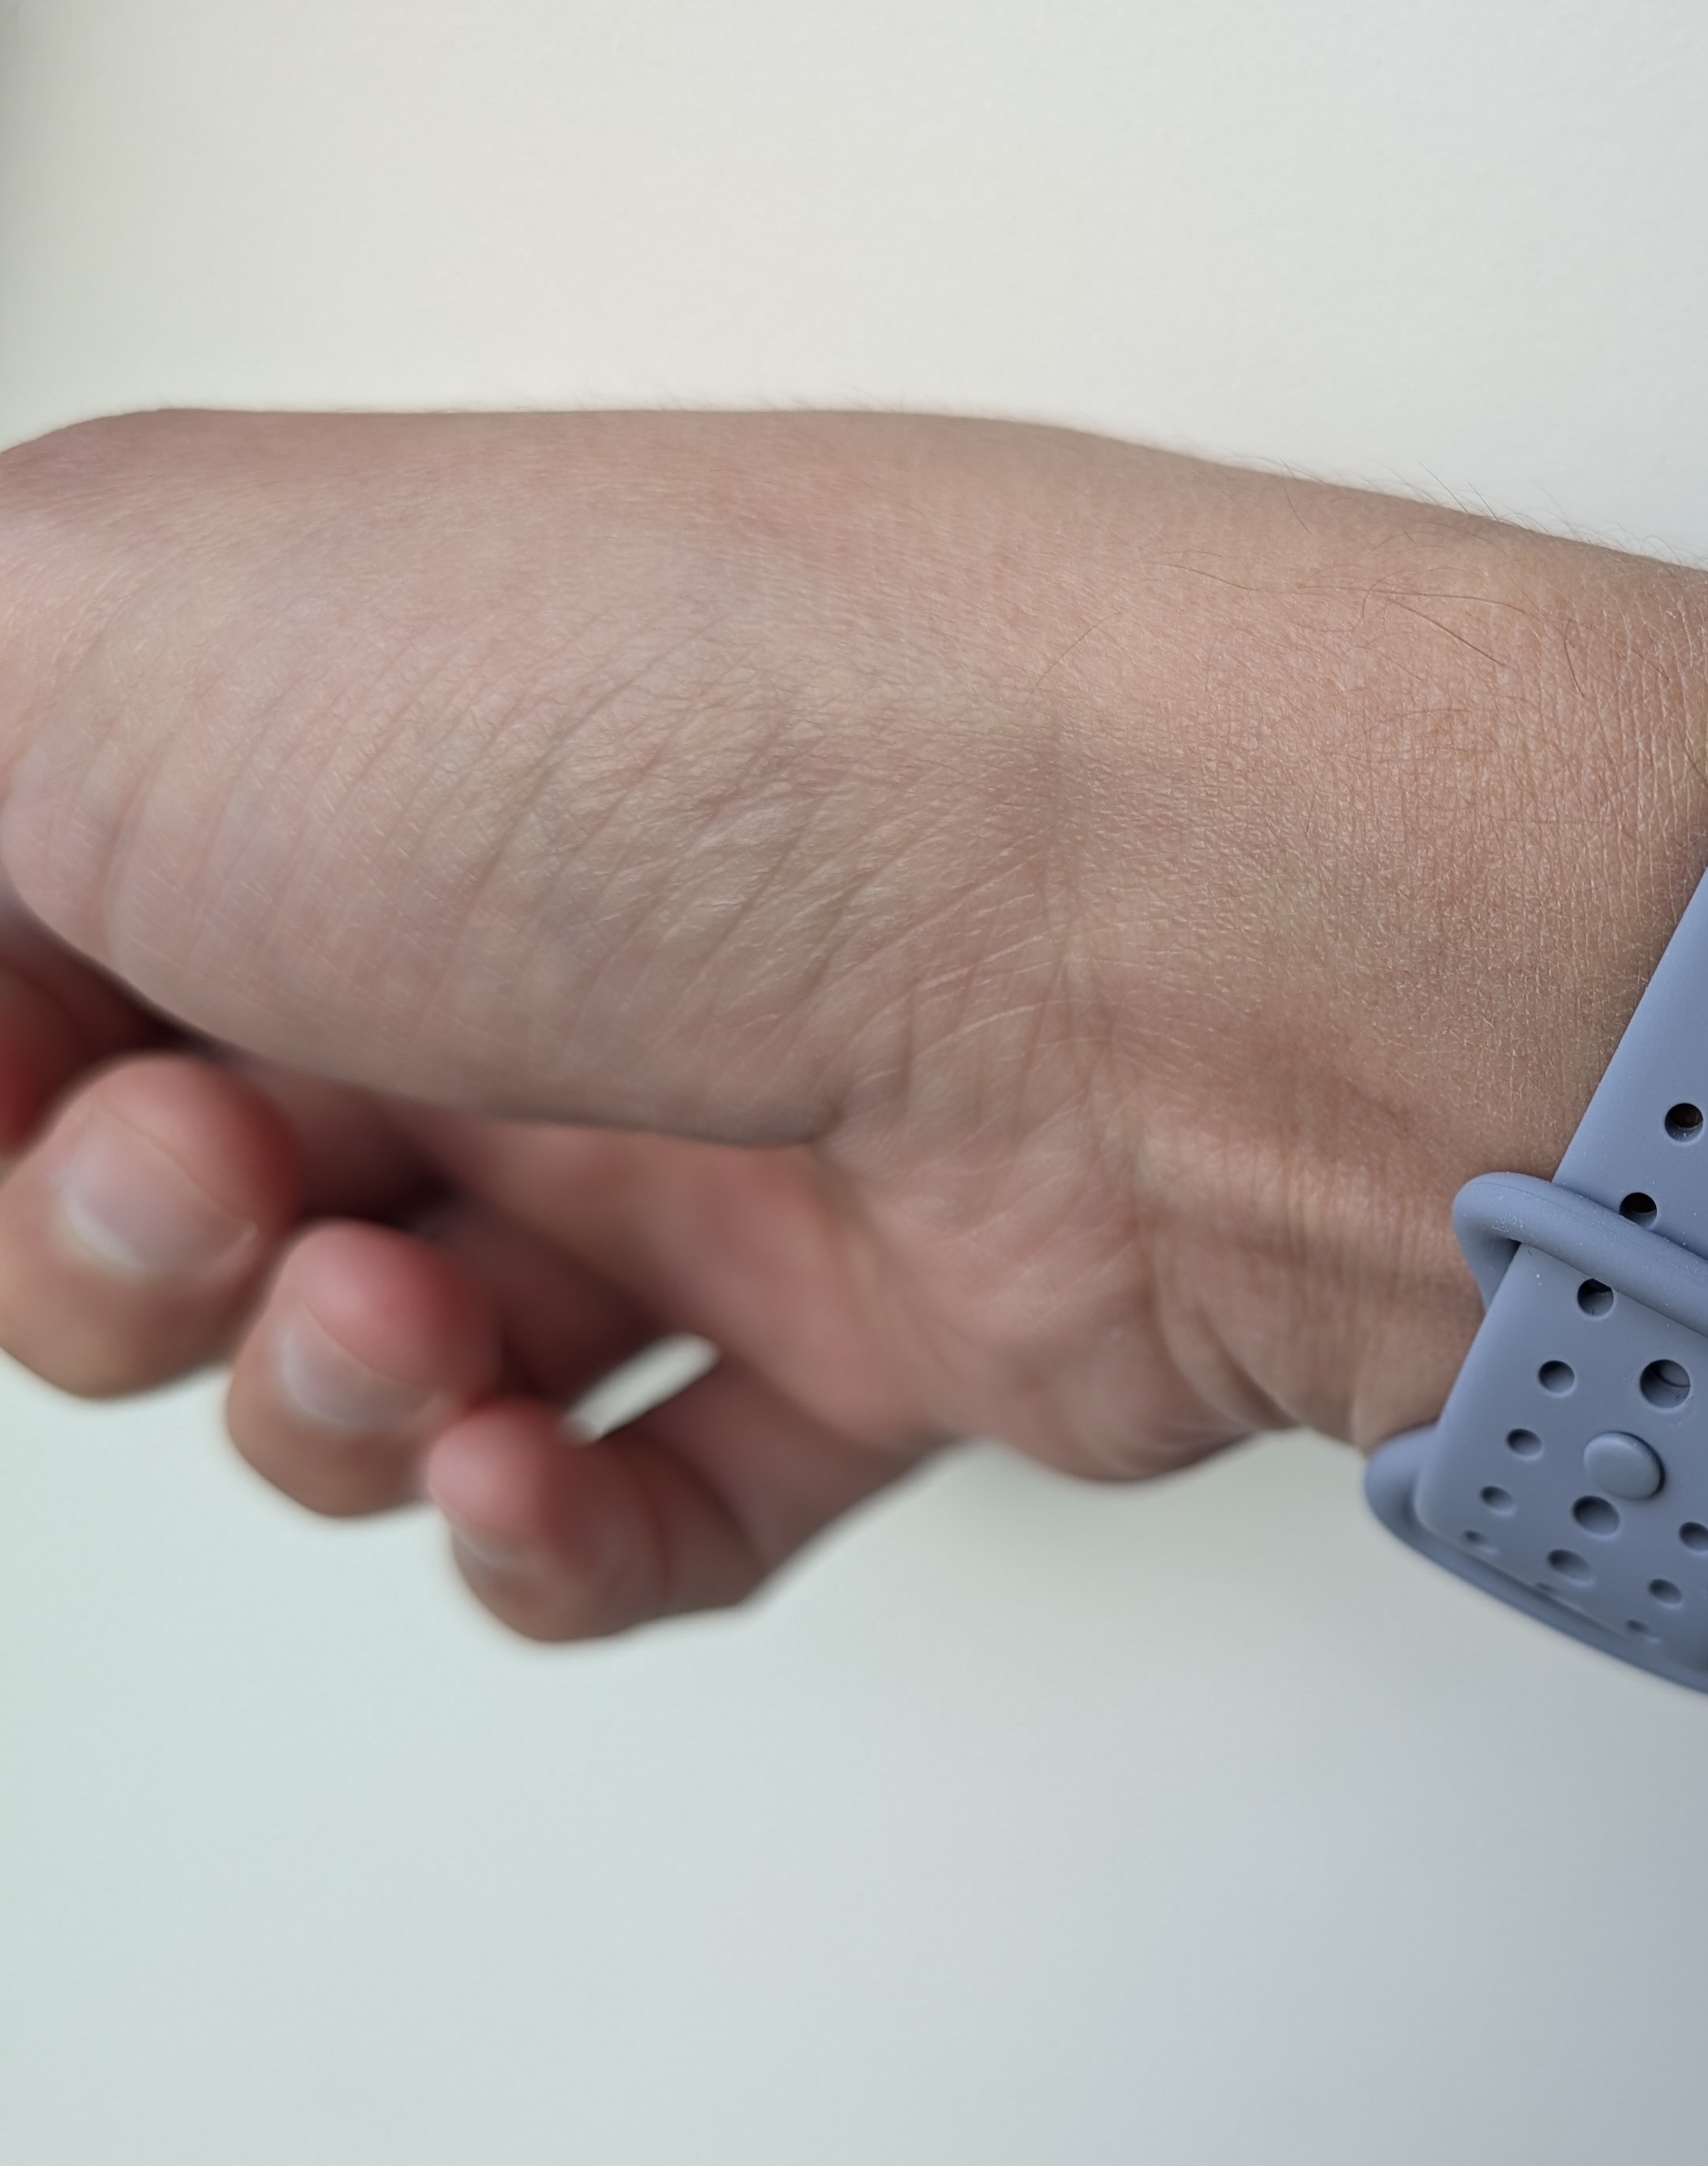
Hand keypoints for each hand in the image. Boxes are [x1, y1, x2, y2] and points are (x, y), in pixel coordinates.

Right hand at [0, 410, 1707, 1636]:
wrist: (1136, 917)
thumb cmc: (682, 731)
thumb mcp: (90, 628)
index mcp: (346, 723)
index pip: (61, 945)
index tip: (10, 1084)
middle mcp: (541, 915)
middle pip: (200, 1184)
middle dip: (117, 1249)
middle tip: (211, 1190)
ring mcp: (726, 1129)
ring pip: (404, 1365)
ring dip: (326, 1403)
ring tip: (416, 1322)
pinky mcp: (898, 1322)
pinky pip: (658, 1499)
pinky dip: (551, 1538)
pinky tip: (536, 1476)